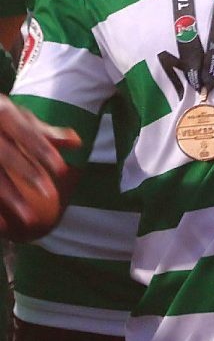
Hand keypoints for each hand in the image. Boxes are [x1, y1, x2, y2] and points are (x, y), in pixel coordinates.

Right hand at [0, 98, 79, 239]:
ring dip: (9, 198)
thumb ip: (45, 132)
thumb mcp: (19, 118)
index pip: (26, 134)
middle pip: (6, 156)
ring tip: (29, 219)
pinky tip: (3, 228)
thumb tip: (78, 142)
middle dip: (28, 174)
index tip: (62, 171)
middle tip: (49, 194)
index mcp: (2, 112)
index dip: (44, 152)